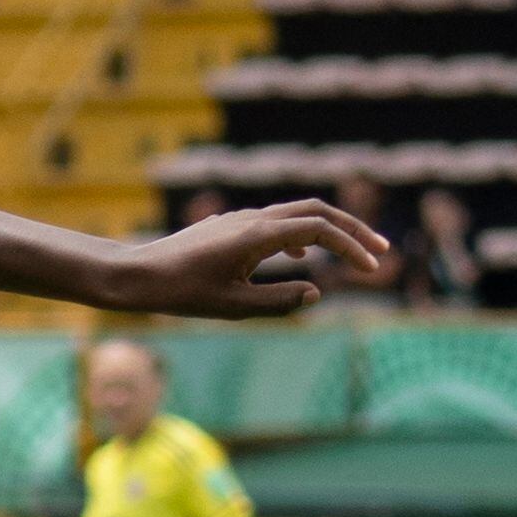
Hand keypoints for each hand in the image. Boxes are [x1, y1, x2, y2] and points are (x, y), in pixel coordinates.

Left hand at [98, 198, 387, 319]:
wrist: (137, 276)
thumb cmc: (181, 293)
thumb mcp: (233, 305)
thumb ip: (278, 300)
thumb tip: (315, 292)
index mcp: (258, 235)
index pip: (319, 229)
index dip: (350, 246)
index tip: (371, 269)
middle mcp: (253, 219)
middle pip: (316, 211)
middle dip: (351, 229)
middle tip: (380, 251)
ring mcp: (240, 220)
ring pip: (297, 213)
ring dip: (328, 230)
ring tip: (351, 253)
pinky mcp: (230, 227)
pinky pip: (276, 221)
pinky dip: (300, 232)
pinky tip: (302, 255)